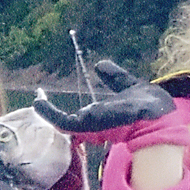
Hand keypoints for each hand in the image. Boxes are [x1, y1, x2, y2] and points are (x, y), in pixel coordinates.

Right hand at [34, 59, 176, 141]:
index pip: (95, 115)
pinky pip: (61, 120)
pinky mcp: (83, 124)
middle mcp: (99, 122)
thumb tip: (99, 64)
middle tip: (46, 106)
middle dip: (63, 116)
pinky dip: (48, 112)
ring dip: (50, 113)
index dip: (86, 110)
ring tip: (37, 103)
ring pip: (67, 122)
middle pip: (80, 122)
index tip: (77, 103)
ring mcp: (90, 125)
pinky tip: (37, 103)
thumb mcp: (128, 85)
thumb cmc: (149, 106)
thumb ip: (114, 77)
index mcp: (111, 115)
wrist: (153, 118)